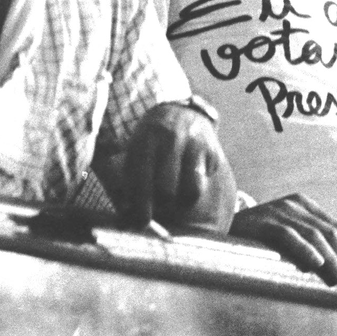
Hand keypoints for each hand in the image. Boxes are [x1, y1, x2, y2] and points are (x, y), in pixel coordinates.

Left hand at [121, 101, 235, 232]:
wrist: (180, 111)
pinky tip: (188, 183)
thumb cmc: (151, 143)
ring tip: (174, 200)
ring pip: (189, 191)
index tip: (140, 223)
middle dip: (160, 208)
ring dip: (180, 202)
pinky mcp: (209, 151)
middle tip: (159, 214)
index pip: (140, 179)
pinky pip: (202, 184)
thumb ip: (129, 181)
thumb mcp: (135, 151)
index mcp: (144, 140)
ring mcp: (191, 144)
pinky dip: (194, 191)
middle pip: (165, 189)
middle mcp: (168, 140)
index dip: (140, 205)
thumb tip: (127, 217)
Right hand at [231, 193, 336, 292]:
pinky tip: (317, 265)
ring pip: (315, 235)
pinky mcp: (263, 222)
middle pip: (331, 232)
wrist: (221, 230)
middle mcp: (294, 204)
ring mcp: (278, 211)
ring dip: (333, 260)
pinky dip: (306, 251)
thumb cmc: (258, 241)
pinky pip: (289, 236)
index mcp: (304, 205)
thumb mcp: (288, 238)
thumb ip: (311, 247)